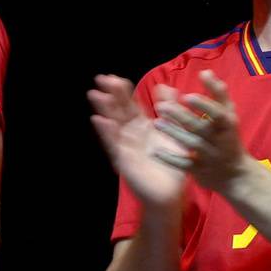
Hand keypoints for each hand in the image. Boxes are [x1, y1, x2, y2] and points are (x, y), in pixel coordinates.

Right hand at [88, 74, 185, 207]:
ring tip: (95, 94)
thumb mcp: (175, 133)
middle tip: (101, 78)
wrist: (169, 193)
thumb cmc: (172, 165)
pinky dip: (106, 132)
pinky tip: (99, 120)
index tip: (115, 77)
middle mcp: (131, 135)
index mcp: (142, 127)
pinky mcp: (123, 160)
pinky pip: (113, 144)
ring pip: (112, 125)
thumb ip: (171, 110)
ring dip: (104, 110)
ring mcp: (124, 147)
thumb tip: (167, 86)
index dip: (122, 92)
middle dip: (110, 95)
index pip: (130, 105)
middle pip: (118, 111)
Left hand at [150, 72, 254, 193]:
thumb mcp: (229, 115)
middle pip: (199, 127)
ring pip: (191, 144)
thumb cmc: (229, 138)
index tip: (186, 96)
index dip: (203, 105)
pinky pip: (184, 165)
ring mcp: (209, 156)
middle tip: (161, 106)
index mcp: (227, 124)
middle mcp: (219, 140)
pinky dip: (170, 159)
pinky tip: (155, 151)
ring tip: (156, 123)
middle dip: (181, 116)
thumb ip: (219, 94)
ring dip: (173, 133)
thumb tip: (205, 71)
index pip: (217, 113)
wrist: (236, 174)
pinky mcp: (199, 170)